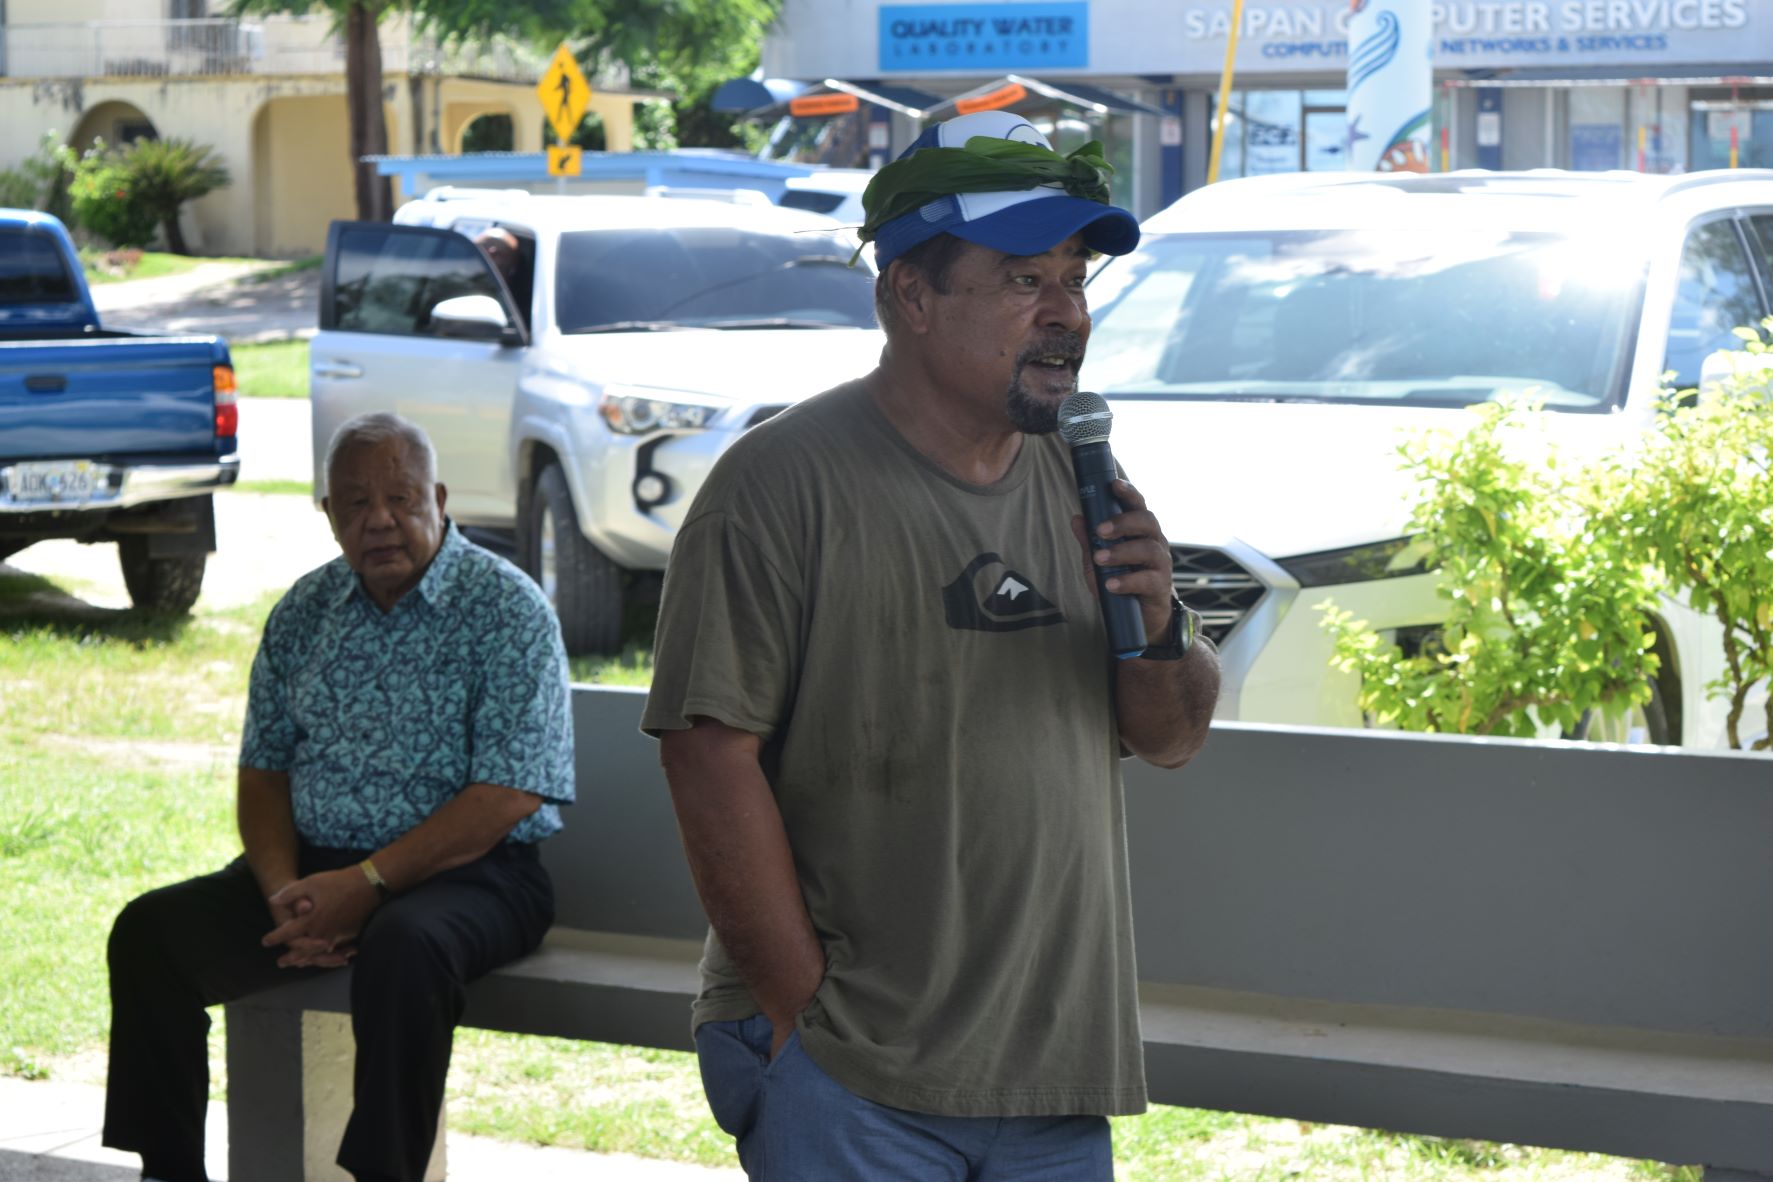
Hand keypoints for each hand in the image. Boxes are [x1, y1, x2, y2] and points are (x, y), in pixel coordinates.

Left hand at [263, 867, 379, 968]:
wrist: (368, 885)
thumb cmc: (338, 882)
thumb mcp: (311, 882)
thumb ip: (290, 893)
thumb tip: (272, 901)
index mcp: (310, 920)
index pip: (287, 933)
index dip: (274, 938)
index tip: (265, 942)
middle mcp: (322, 932)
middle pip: (302, 951)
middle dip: (291, 957)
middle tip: (281, 963)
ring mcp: (336, 935)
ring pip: (317, 953)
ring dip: (306, 960)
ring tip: (299, 964)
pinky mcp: (348, 934)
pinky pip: (332, 949)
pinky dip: (323, 955)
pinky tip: (322, 954)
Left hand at [1071, 478, 1174, 641]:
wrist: (1141, 619)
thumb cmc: (1121, 583)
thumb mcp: (1098, 563)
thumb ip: (1089, 542)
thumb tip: (1076, 518)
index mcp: (1140, 531)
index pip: (1138, 506)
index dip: (1128, 493)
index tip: (1113, 484)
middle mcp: (1155, 542)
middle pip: (1147, 521)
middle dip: (1123, 522)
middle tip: (1100, 530)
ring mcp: (1161, 564)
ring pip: (1148, 549)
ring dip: (1122, 552)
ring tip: (1100, 559)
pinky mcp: (1161, 587)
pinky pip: (1148, 580)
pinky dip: (1127, 581)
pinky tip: (1110, 584)